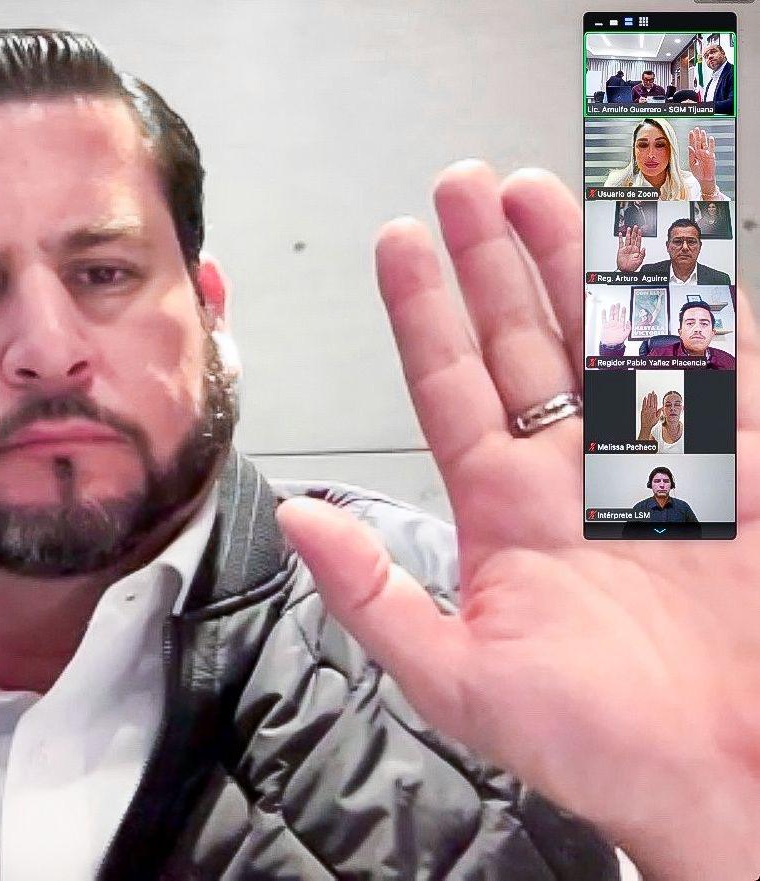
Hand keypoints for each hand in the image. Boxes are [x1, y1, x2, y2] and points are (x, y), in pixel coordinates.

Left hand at [277, 162, 759, 880]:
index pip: (452, 386)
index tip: (398, 241)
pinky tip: (659, 258)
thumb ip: (374, 597)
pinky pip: (710, 375)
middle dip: (492, 261)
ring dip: (573, 265)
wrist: (727, 781)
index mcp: (505, 509)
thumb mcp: (459, 682)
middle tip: (462, 183)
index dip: (423, 312)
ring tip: (535, 193)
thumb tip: (298, 519)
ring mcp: (655, 464)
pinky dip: (687, 315)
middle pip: (525, 340)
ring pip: (606, 338)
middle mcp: (572, 472)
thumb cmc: (594, 746)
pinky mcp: (738, 472)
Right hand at [599, 302, 629, 346]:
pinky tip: (604, 311)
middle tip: (618, 304)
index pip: (622, 317)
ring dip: (611, 310)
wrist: (610, 344)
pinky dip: (604, 315)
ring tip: (612, 305)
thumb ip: (628, 328)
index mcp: (621, 325)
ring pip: (611, 315)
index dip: (623, 312)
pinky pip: (604, 319)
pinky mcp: (605, 326)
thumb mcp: (626, 335)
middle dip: (617, 309)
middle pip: (617, 314)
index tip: (624, 307)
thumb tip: (628, 321)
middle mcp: (616, 324)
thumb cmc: (618, 341)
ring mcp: (610, 324)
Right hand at [616, 225, 644, 271]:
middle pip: (633, 238)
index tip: (640, 230)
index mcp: (637, 250)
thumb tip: (644, 248)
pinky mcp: (621, 250)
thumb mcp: (640, 260)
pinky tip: (621, 234)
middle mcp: (632, 248)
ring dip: (628, 233)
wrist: (625, 270)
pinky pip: (621, 243)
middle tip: (635, 226)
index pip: (639, 240)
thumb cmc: (632, 267)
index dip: (640, 235)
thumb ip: (642, 254)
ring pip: (628, 239)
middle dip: (634, 232)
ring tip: (629, 228)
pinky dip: (620, 238)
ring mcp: (626, 249)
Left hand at [688, 127, 716, 189]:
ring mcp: (706, 154)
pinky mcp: (711, 156)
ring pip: (705, 144)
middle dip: (697, 135)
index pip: (692, 144)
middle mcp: (700, 153)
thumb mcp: (692, 163)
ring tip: (702, 131)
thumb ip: (691, 155)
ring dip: (704, 138)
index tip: (691, 132)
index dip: (692, 138)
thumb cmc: (698, 172)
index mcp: (694, 154)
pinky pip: (712, 148)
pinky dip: (711, 143)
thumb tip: (689, 147)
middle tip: (696, 128)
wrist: (704, 179)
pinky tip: (710, 138)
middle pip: (699, 142)